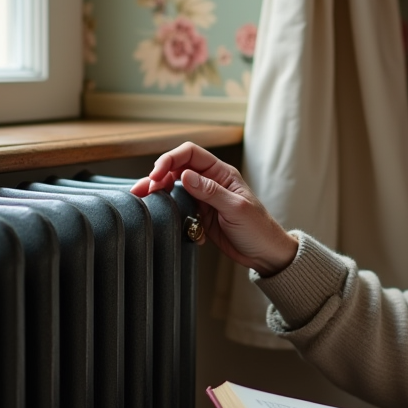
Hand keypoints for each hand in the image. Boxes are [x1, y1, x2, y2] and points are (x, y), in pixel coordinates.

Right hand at [130, 142, 297, 275]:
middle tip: (143, 190)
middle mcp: (210, 182)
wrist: (264, 254)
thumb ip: (210, 192)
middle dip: (157, 177)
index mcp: (222, 173)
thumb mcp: (236, 209)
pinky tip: (171, 223)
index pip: (190, 154)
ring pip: (174, 190)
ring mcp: (203, 199)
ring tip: (143, 201)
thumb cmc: (258, 229)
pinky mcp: (199, 215)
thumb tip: (185, 176)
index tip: (157, 175)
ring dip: (158, 195)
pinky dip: (170, 214)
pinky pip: (178, 209)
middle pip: (177, 170)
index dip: (170, 160)